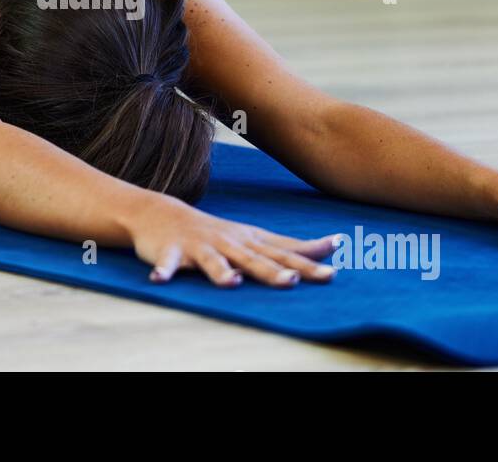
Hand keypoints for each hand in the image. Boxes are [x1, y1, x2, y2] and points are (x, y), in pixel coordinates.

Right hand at [127, 196, 338, 286]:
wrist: (162, 215)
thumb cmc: (215, 233)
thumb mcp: (251, 238)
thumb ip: (285, 248)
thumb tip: (333, 247)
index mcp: (249, 241)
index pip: (284, 249)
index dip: (309, 251)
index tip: (337, 248)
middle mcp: (229, 243)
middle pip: (255, 259)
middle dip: (274, 271)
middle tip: (295, 281)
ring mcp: (200, 247)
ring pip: (214, 262)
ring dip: (222, 272)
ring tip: (233, 283)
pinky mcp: (172, 252)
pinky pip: (168, 263)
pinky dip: (164, 270)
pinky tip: (160, 279)